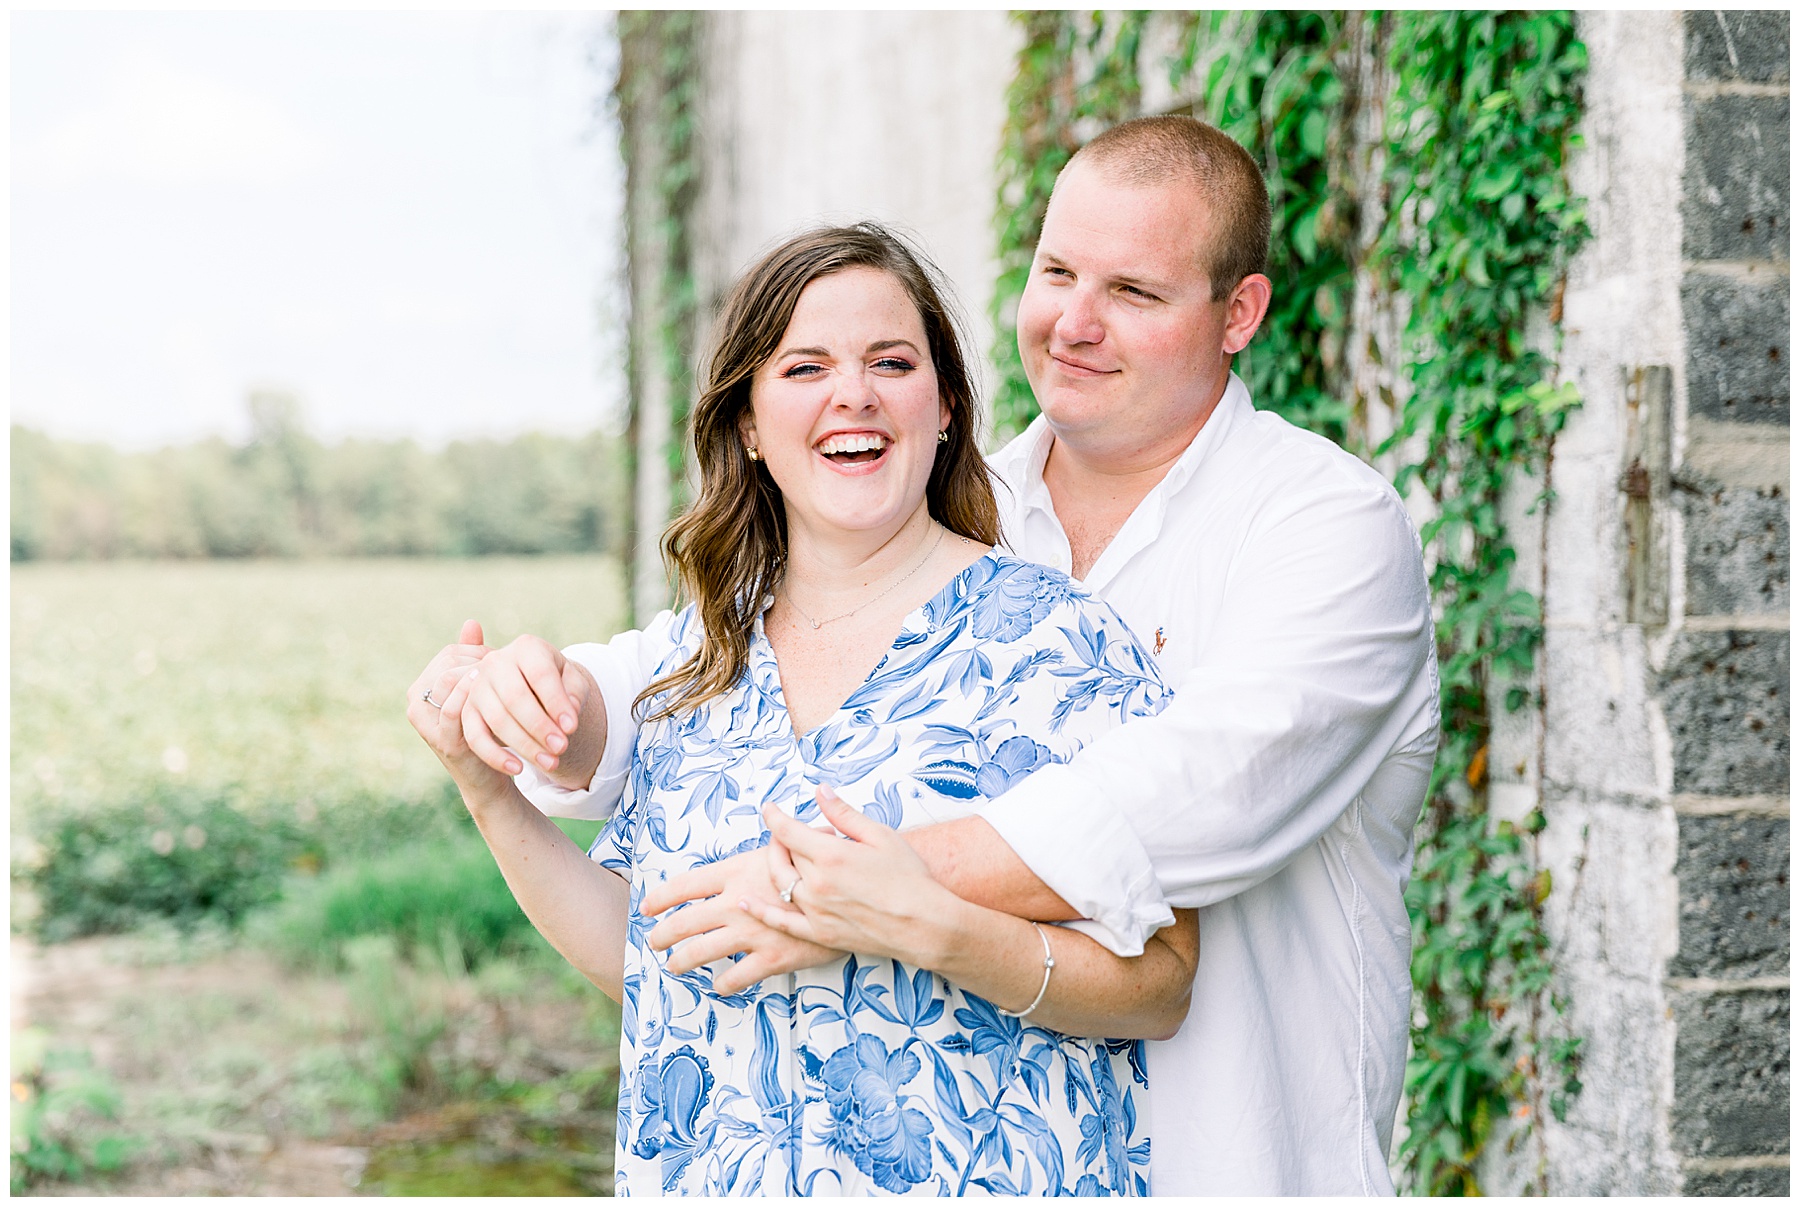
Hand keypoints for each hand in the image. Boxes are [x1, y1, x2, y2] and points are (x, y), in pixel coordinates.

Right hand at [407, 619, 508, 795]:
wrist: (491, 774)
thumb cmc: (489, 726)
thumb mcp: (484, 688)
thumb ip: (475, 657)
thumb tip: (471, 622)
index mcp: (425, 682)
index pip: (451, 652)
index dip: (481, 654)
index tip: (508, 663)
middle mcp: (417, 698)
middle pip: (449, 664)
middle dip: (484, 666)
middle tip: (515, 675)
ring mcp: (424, 719)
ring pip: (449, 681)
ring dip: (485, 683)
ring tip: (514, 688)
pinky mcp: (440, 737)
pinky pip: (454, 710)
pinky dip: (482, 705)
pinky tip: (508, 709)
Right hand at [457, 634, 601, 786]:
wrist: (529, 690)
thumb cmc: (554, 687)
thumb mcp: (571, 684)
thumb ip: (575, 693)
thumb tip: (568, 718)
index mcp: (526, 648)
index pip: (541, 675)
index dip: (557, 702)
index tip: (572, 728)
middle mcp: (495, 662)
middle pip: (516, 697)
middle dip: (540, 727)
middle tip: (562, 748)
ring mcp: (476, 686)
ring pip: (497, 719)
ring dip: (524, 745)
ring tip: (550, 763)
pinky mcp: (465, 711)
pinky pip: (475, 737)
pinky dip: (495, 756)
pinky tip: (518, 769)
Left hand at [641, 847, 840, 995]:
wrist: (857, 895)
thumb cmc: (828, 863)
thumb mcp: (798, 842)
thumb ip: (780, 838)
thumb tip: (780, 822)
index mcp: (737, 871)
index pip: (685, 885)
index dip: (661, 897)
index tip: (647, 907)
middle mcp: (737, 903)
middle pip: (684, 922)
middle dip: (663, 934)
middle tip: (653, 942)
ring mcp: (752, 932)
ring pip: (701, 953)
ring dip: (681, 962)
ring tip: (673, 966)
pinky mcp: (772, 958)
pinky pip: (737, 977)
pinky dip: (724, 984)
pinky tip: (719, 985)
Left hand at [744, 787, 961, 969]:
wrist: (925, 925)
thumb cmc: (910, 879)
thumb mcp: (881, 836)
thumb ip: (845, 814)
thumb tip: (821, 792)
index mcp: (831, 855)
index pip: (789, 830)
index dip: (775, 817)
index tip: (769, 808)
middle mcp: (816, 884)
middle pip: (784, 855)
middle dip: (783, 840)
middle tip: (789, 833)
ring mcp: (815, 911)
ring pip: (781, 883)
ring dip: (776, 866)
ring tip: (780, 856)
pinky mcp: (820, 934)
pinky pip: (782, 921)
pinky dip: (762, 910)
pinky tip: (748, 902)